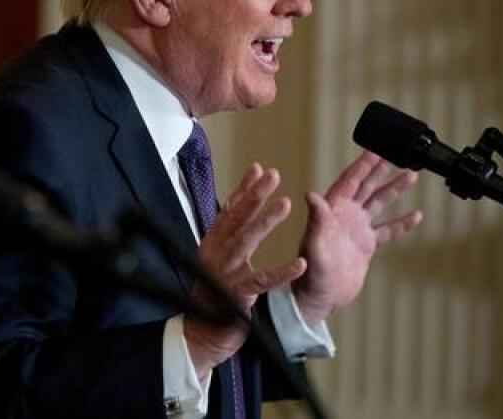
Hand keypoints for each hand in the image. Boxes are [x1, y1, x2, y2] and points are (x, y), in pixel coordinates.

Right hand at [185, 163, 306, 376]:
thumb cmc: (214, 295)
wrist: (202, 334)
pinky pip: (261, 282)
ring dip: (265, 222)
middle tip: (274, 175)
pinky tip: (300, 263)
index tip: (259, 168)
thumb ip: (229, 233)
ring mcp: (223, 274)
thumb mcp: (220, 259)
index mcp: (212, 244)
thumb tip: (238, 201)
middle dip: (255, 195)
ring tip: (285, 203)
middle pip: (236, 219)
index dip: (244, 189)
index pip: (229, 211)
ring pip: (245, 242)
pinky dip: (281, 272)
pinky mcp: (235, 296)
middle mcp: (215, 254)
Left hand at [293, 151, 422, 324]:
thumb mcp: (314, 245)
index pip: (349, 181)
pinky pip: (387, 231)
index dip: (362, 165)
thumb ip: (316, 221)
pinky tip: (416, 215)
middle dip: (380, 169)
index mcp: (331, 211)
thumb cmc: (310, 274)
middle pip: (365, 186)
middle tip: (395, 153)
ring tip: (411, 175)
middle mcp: (343, 216)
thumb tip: (311, 194)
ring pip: (378, 204)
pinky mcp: (365, 246)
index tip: (375, 150)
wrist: (319, 298)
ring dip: (394, 190)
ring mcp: (355, 230)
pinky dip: (401, 224)